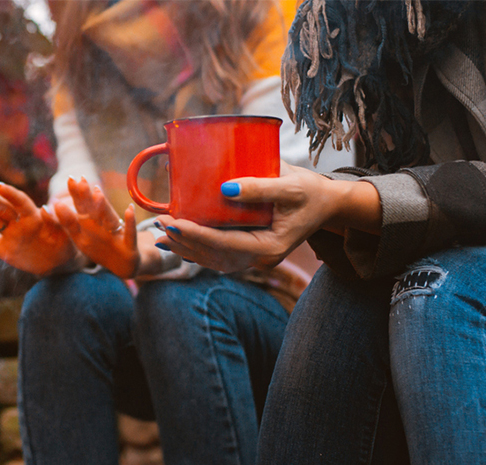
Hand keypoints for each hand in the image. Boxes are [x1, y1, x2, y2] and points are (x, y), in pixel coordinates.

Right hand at [0, 182, 75, 274]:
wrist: (57, 262)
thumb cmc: (65, 245)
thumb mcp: (64, 234)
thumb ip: (54, 221)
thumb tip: (46, 208)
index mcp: (34, 217)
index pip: (20, 202)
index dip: (10, 194)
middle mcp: (19, 222)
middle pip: (2, 207)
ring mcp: (10, 232)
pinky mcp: (2, 245)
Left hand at [52, 177, 141, 278]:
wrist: (123, 265)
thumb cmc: (100, 248)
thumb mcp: (81, 239)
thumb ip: (68, 224)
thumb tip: (51, 206)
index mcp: (90, 226)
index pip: (82, 208)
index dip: (76, 195)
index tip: (70, 179)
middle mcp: (103, 226)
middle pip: (93, 210)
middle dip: (87, 196)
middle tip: (80, 180)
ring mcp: (116, 233)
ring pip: (109, 218)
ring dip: (104, 207)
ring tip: (97, 193)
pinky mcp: (128, 244)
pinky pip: (129, 233)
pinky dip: (130, 222)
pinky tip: (129, 209)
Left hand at [153, 162, 379, 271]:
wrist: (327, 203)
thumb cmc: (311, 191)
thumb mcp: (291, 185)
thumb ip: (260, 187)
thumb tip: (225, 187)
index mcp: (270, 247)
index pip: (225, 244)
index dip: (196, 234)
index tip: (172, 222)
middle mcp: (260, 258)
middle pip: (214, 255)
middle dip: (184, 241)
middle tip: (159, 225)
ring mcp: (254, 257)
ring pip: (213, 258)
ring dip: (185, 247)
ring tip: (160, 234)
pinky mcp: (249, 250)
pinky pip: (218, 254)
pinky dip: (196, 248)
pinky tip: (177, 241)